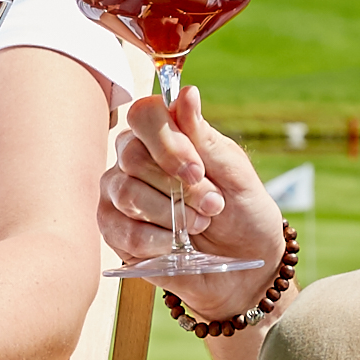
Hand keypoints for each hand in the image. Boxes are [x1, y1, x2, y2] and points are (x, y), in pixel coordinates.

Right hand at [106, 80, 283, 317]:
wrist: (245, 266)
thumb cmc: (243, 212)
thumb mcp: (235, 173)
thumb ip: (206, 138)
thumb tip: (186, 94)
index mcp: (165, 135)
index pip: (144, 115)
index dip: (167, 141)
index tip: (197, 170)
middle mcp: (134, 159)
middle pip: (132, 155)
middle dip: (178, 186)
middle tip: (212, 205)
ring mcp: (119, 194)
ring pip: (126, 192)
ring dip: (170, 213)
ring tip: (200, 225)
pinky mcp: (114, 231)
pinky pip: (122, 230)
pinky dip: (156, 240)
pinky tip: (176, 245)